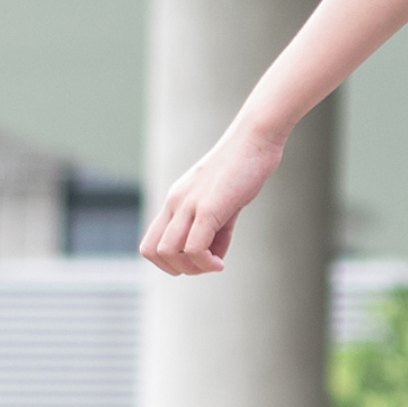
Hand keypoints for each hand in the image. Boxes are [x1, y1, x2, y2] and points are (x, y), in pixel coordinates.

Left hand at [139, 124, 286, 274]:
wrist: (255, 138)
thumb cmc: (245, 167)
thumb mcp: (226, 201)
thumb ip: (217, 229)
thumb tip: (214, 256)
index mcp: (177, 200)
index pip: (152, 241)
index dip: (169, 260)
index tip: (199, 259)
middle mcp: (175, 203)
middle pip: (152, 251)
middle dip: (175, 269)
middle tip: (204, 267)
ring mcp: (189, 205)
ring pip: (168, 252)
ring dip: (191, 268)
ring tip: (215, 265)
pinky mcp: (208, 208)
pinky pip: (194, 247)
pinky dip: (206, 263)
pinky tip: (221, 263)